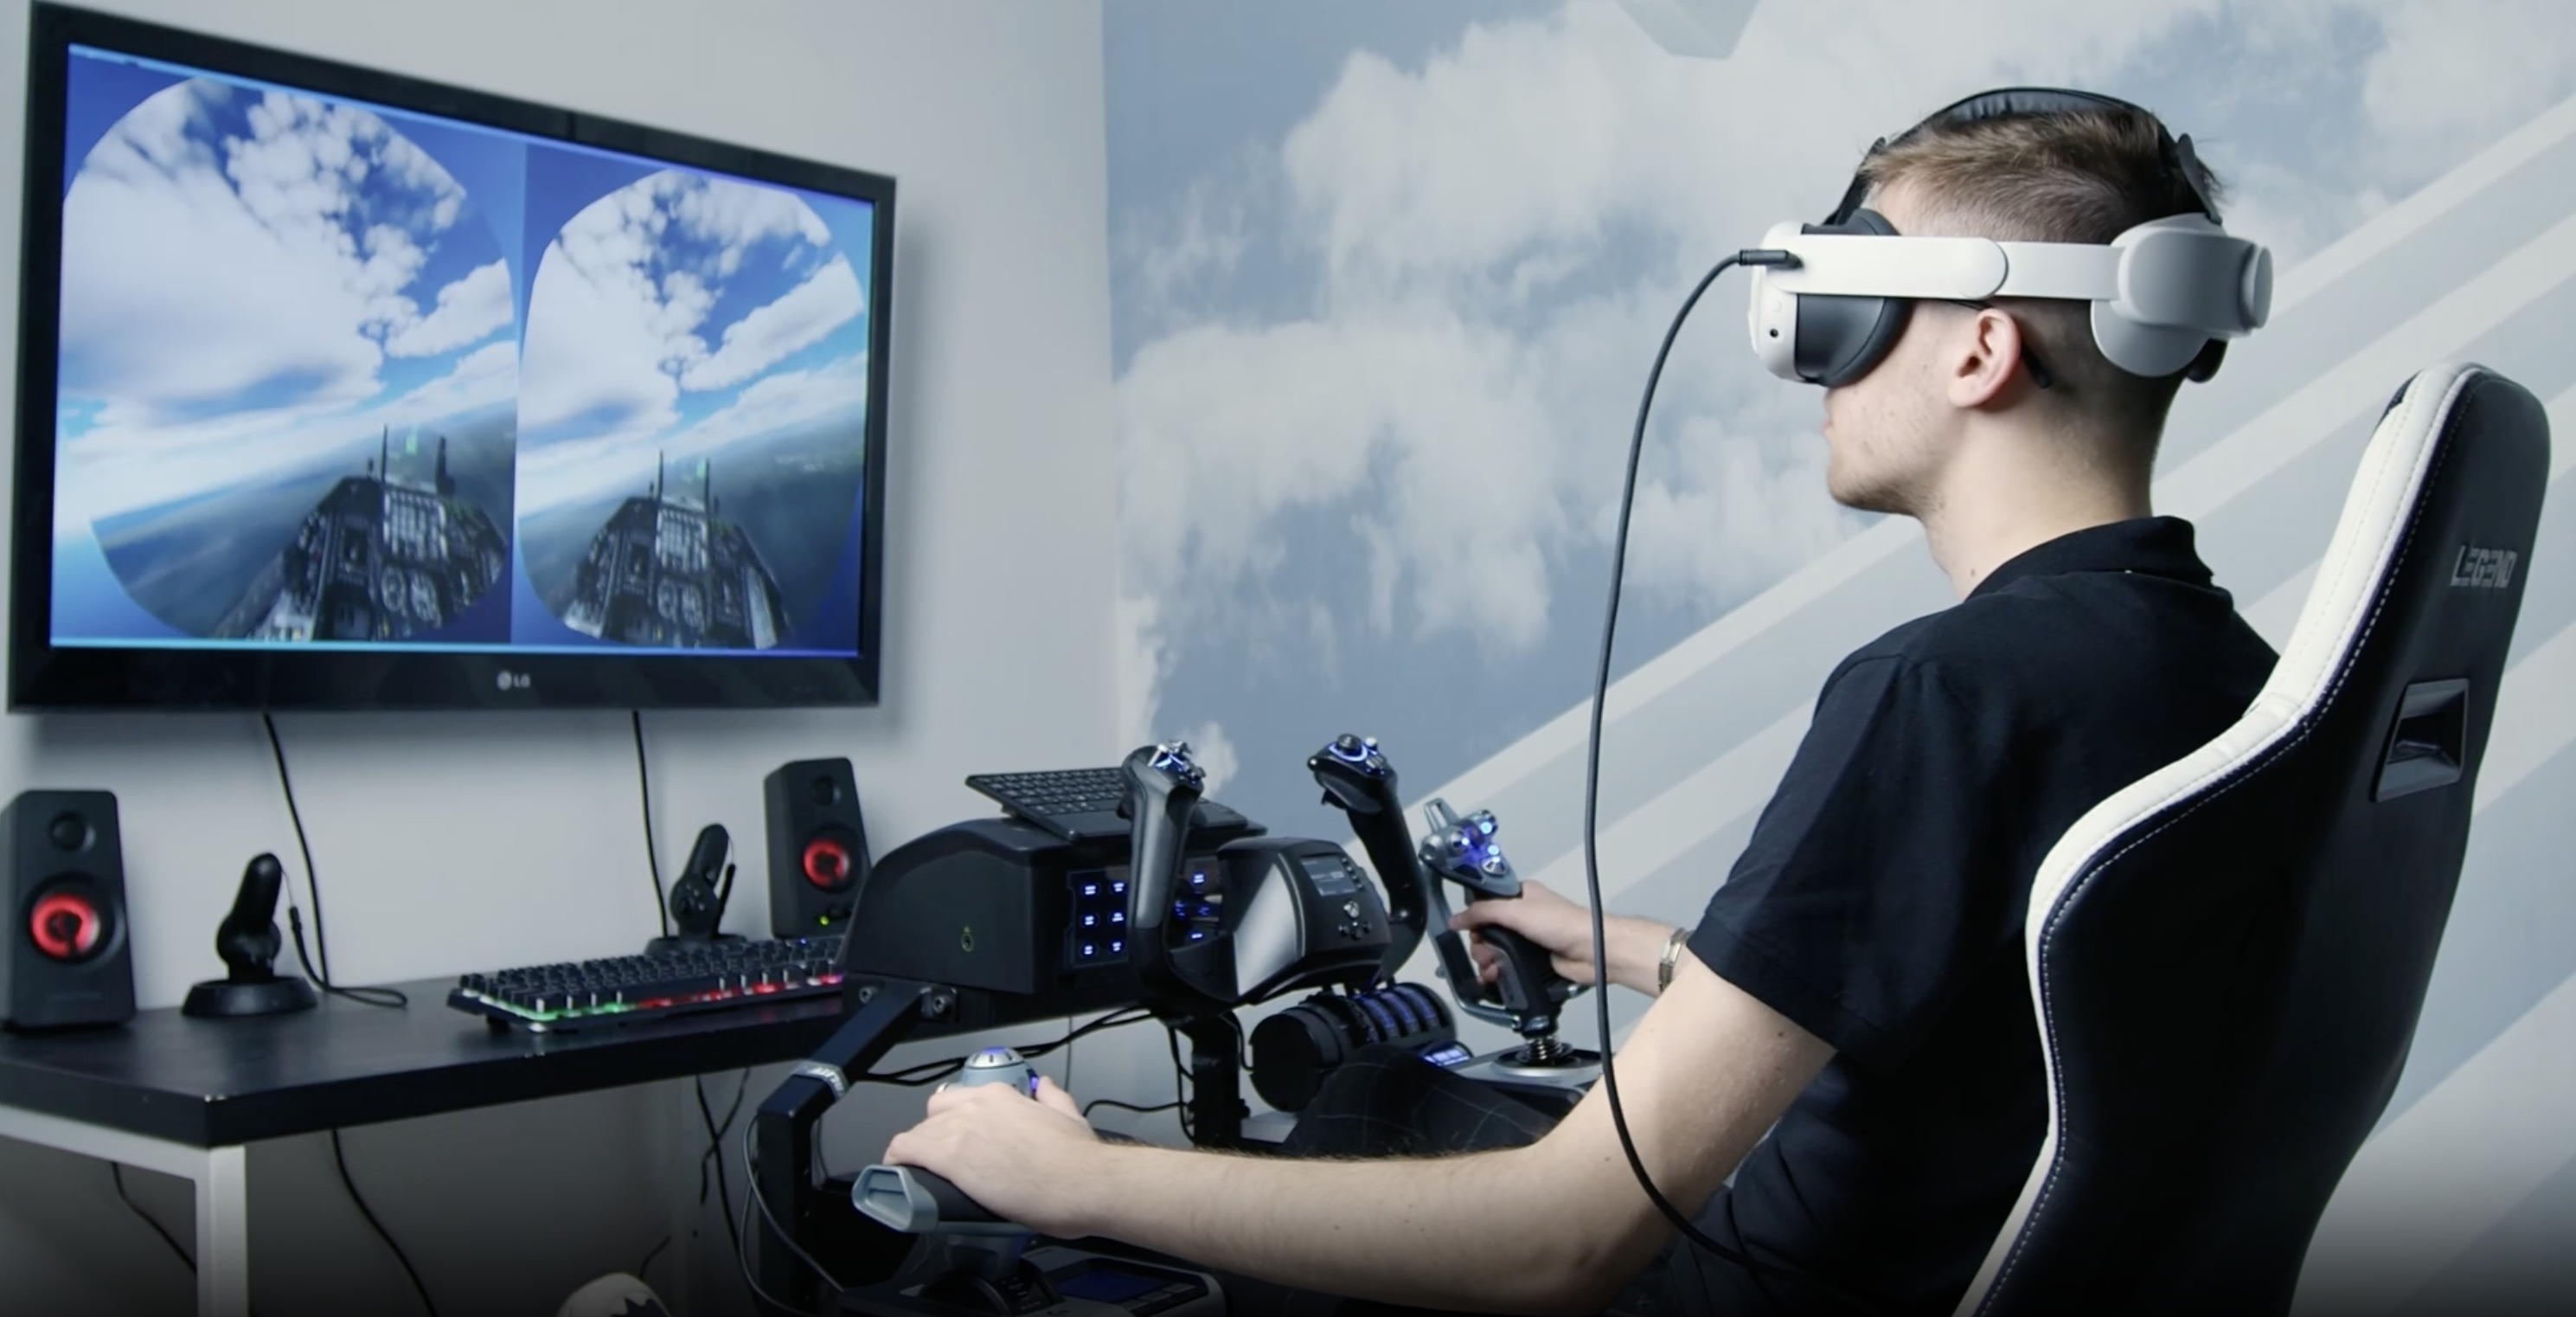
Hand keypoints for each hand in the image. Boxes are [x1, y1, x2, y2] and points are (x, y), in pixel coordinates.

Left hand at [881, 1075, 1103, 1236]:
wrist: (1081, 1183)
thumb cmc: (1078, 1158)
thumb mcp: (1068, 1115)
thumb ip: (1052, 1096)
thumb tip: (1044, 1086)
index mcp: (1002, 1096)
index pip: (960, 1100)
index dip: (954, 1121)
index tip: (957, 1139)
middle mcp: (976, 1106)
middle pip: (935, 1115)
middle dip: (934, 1135)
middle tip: (943, 1159)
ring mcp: (960, 1130)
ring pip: (919, 1133)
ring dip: (918, 1152)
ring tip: (922, 1175)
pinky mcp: (950, 1158)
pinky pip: (906, 1150)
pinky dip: (898, 1161)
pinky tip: (897, 1173)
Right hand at [1448, 880, 1677, 996]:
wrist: (1593, 953)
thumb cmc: (1560, 924)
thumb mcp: (1516, 911)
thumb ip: (1482, 912)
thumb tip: (1454, 919)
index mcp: (1520, 896)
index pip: (1485, 903)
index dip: (1474, 918)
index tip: (1470, 930)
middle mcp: (1522, 916)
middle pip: (1486, 931)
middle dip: (1480, 945)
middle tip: (1483, 954)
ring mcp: (1527, 941)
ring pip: (1494, 952)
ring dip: (1487, 962)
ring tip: (1491, 970)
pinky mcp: (1531, 962)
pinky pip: (1506, 967)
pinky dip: (1498, 973)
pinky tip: (1495, 978)